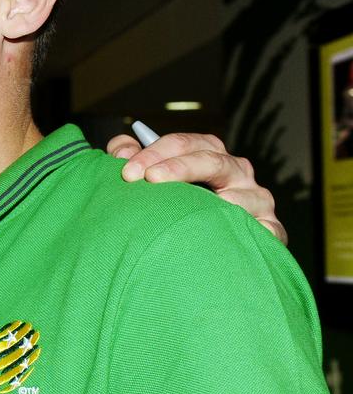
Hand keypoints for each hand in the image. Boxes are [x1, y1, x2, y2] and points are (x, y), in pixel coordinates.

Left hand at [108, 132, 286, 244]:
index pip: (184, 144)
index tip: (128, 172)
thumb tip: (121, 149)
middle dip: (179, 167)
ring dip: (220, 201)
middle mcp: (236, 173)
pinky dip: (255, 230)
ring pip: (243, 195)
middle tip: (149, 179)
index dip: (154, 153)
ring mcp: (257, 200)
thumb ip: (132, 159)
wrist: (208, 250)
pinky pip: (269, 229)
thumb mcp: (151, 177)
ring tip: (195, 208)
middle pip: (212, 161)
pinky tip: (233, 234)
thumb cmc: (174, 206)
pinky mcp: (271, 229)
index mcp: (209, 155)